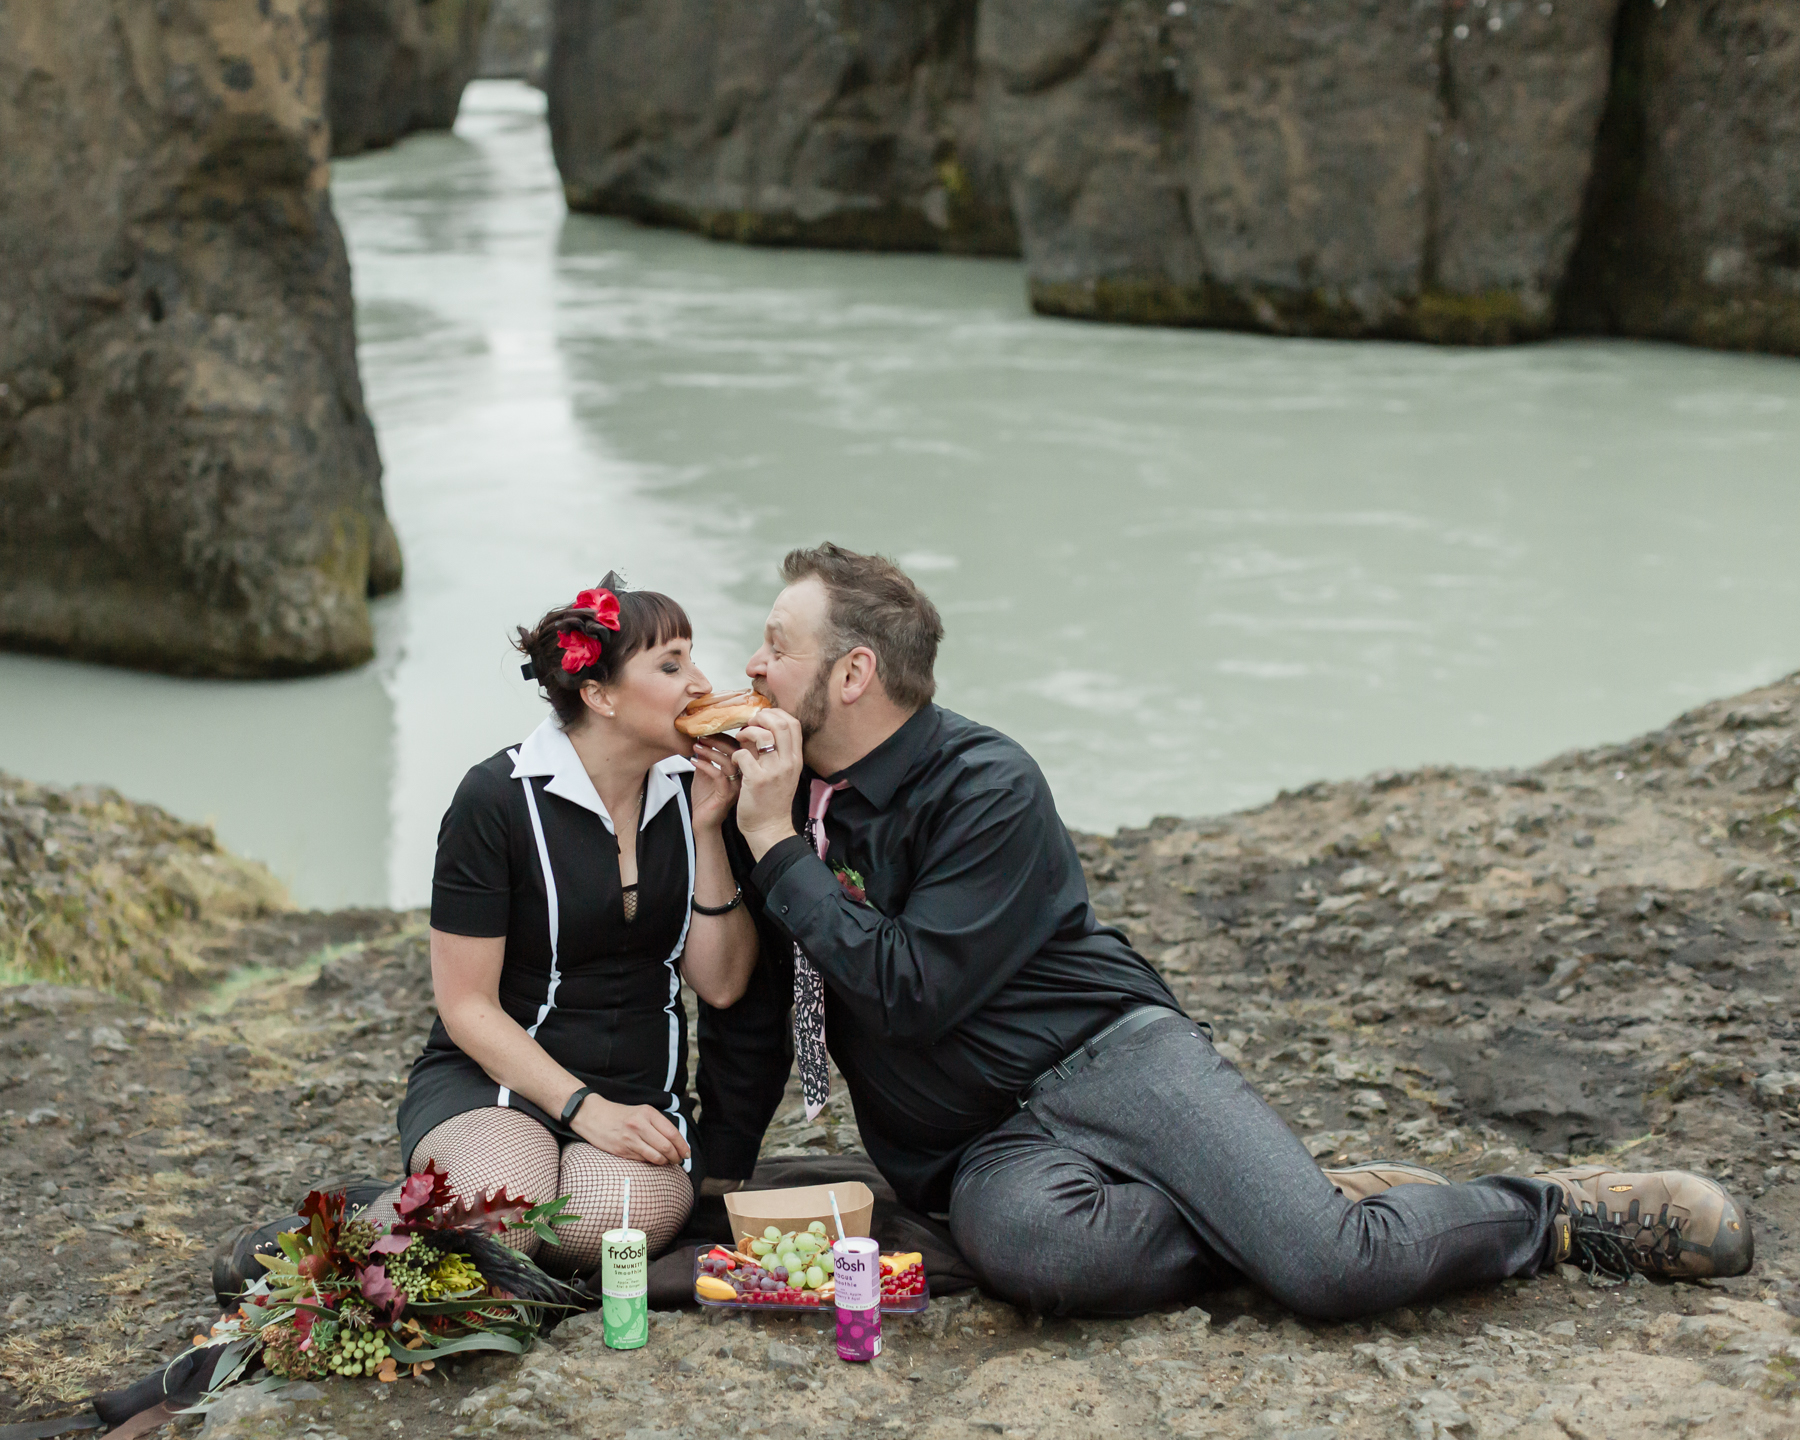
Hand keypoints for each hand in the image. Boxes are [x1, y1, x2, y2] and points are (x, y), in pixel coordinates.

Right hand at [571, 1094, 690, 1165]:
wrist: (592, 1115)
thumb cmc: (619, 1115)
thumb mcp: (640, 1112)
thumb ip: (657, 1124)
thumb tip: (675, 1142)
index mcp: (648, 1113)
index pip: (672, 1133)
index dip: (682, 1146)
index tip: (686, 1153)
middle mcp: (640, 1125)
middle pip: (666, 1146)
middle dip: (676, 1157)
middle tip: (678, 1160)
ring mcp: (630, 1138)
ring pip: (656, 1156)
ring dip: (665, 1162)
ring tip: (668, 1162)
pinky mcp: (622, 1150)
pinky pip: (643, 1160)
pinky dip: (652, 1162)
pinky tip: (654, 1161)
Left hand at [688, 735, 741, 830]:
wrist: (703, 823)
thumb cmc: (705, 799)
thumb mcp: (704, 773)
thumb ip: (706, 758)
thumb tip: (700, 739)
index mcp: (739, 769)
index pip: (737, 747)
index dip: (724, 736)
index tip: (708, 729)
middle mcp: (741, 777)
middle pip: (736, 751)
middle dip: (718, 740)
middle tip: (702, 735)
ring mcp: (735, 786)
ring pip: (728, 762)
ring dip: (710, 752)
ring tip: (696, 747)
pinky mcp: (726, 795)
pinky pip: (719, 776)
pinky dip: (706, 766)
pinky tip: (694, 762)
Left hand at [732, 710, 802, 858]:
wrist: (769, 829)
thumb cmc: (772, 801)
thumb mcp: (782, 774)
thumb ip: (774, 753)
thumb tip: (757, 730)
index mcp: (795, 759)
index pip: (793, 724)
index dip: (776, 714)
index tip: (762, 718)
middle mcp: (788, 763)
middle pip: (780, 723)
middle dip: (762, 717)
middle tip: (749, 724)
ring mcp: (774, 771)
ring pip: (762, 735)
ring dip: (746, 732)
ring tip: (739, 740)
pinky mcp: (757, 780)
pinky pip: (743, 754)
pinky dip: (735, 753)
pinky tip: (734, 761)